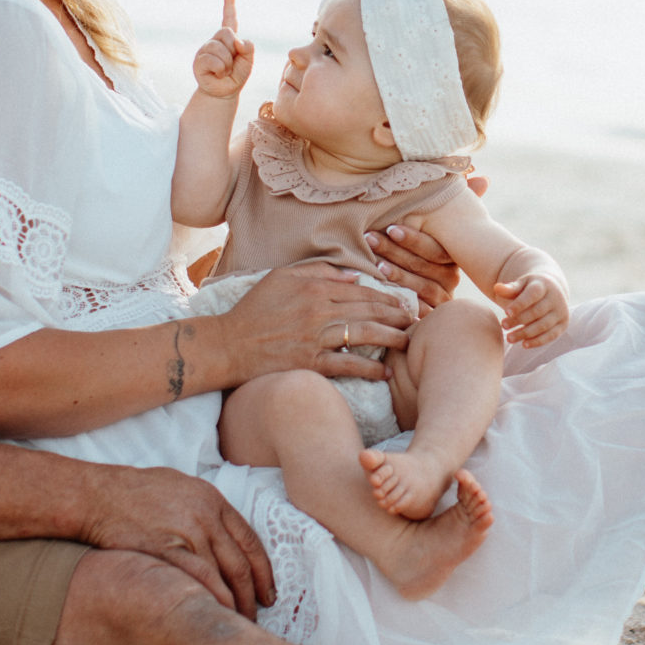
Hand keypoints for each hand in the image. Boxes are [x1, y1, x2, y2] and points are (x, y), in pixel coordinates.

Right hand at [79, 462, 274, 617]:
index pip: (251, 541)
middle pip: (241, 564)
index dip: (264, 571)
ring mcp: (188, 534)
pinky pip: (199, 581)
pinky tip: (216, 613)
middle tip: (257, 614)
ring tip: (238, 622)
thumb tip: (222, 534)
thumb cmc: (137, 491)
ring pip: (224, 576)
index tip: (268, 592)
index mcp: (213, 501)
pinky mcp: (167, 551)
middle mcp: (206, 517)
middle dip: (253, 594)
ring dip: (235, 603)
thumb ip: (205, 510)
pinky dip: (213, 600)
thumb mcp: (181, 487)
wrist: (100, 495)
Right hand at [192, 0, 254, 97]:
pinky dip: (220, 69)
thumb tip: (238, 41)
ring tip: (224, 71)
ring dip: (227, 63)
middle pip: (227, 32)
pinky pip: (212, 59)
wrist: (223, 92)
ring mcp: (206, 49)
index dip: (229, 4)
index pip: (229, 18)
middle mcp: (216, 40)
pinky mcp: (199, 60)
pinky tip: (217, 73)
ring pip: (219, 48)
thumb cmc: (236, 76)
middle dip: (233, 49)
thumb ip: (248, 49)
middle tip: (231, 64)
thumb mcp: (248, 62)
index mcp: (229, 38)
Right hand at [225, 260, 413, 381]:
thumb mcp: (281, 278)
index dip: (386, 297)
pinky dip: (367, 369)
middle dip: (396, 315)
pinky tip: (384, 372)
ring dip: (391, 338)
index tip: (403, 302)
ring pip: (363, 335)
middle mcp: (318, 311)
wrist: (228, 345)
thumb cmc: (253, 310)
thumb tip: (353, 276)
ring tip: (408, 341)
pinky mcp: (310, 363)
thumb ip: (318, 272)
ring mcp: (315, 339)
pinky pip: (346, 365)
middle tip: (416, 320)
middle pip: (368, 311)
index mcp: (314, 289)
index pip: (360, 291)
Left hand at [362, 205, 473, 306]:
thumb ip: (459, 200)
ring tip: (374, 262)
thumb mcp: (435, 224)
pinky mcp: (431, 317)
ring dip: (396, 273)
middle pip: (425, 266)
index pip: (436, 248)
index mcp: (452, 255)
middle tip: (371, 237)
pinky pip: (416, 307)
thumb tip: (484, 177)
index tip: (390, 227)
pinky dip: (399, 297)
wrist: (416, 297)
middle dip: (396, 251)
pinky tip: (382, 288)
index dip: (414, 239)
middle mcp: (450, 278)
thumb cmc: (422, 250)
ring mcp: (442, 299)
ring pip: (420, 286)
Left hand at [493, 271, 569, 347]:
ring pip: (543, 325)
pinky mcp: (563, 324)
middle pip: (537, 311)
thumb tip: (496, 288)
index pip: (533, 294)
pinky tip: (524, 344)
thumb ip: (509, 289)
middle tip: (503, 325)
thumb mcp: (521, 285)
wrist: (552, 290)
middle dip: (519, 320)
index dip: (520, 304)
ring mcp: (561, 312)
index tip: (506, 312)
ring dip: (526, 333)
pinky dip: (537, 341)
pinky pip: (551, 335)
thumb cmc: (530, 289)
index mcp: (544, 285)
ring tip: (509, 338)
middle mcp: (556, 298)